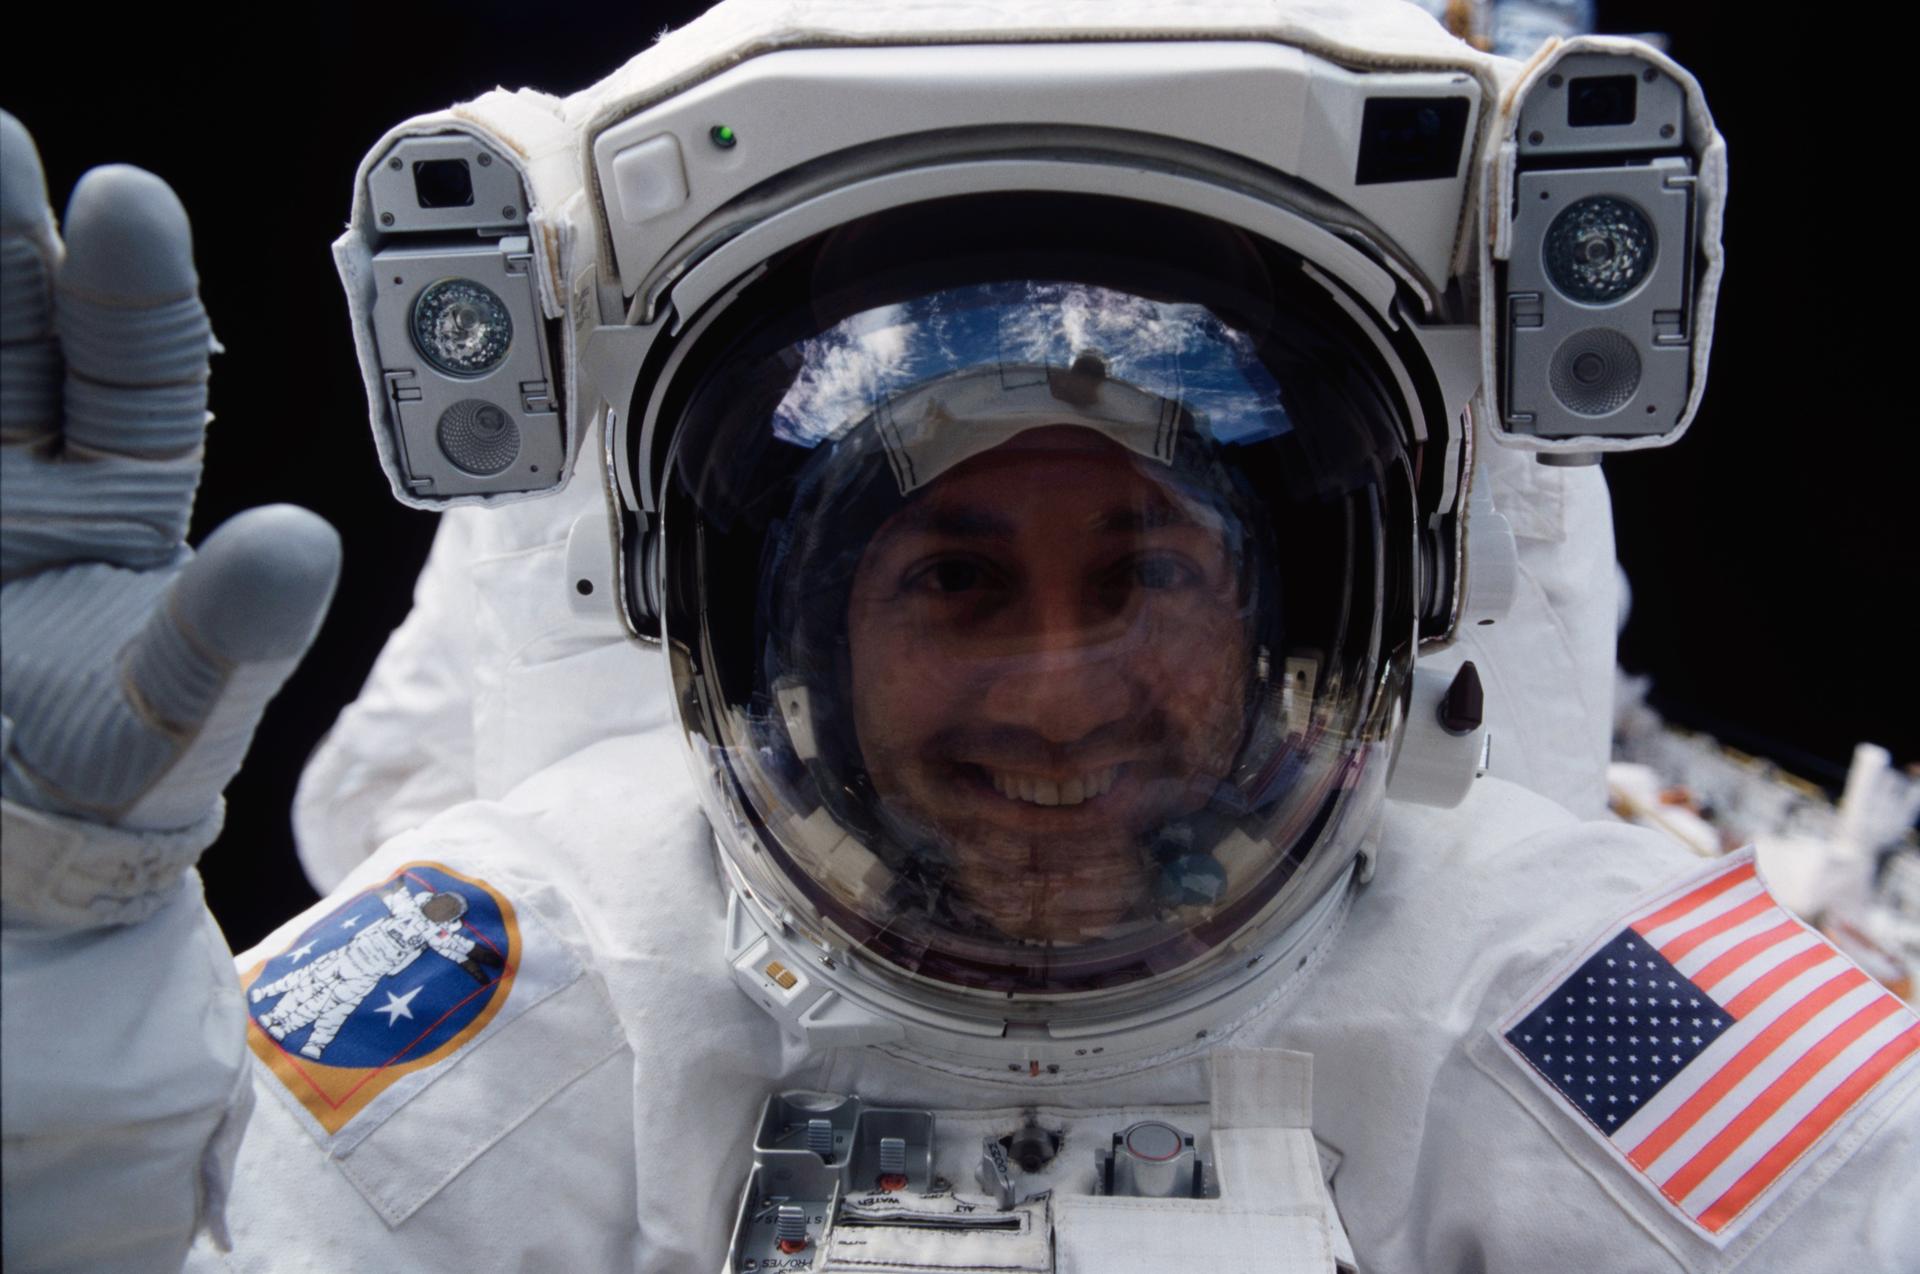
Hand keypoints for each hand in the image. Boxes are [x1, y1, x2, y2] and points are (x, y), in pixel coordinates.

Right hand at [0, 112, 340, 833]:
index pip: (135, 369)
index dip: (132, 285)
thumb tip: (299, 544)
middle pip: (15, 334)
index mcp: (124, 494)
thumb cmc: (119, 771)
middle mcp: (31, 473)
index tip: (126, 199)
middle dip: (3, 242)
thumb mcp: (178, 708)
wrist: (16, 850)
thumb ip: (232, 631)